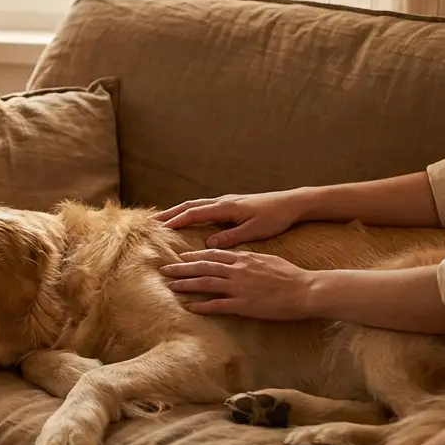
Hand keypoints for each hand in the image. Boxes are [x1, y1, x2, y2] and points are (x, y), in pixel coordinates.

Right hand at [152, 190, 309, 247]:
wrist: (292, 203)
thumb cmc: (275, 217)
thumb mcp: (254, 231)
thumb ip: (231, 237)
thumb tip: (208, 243)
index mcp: (226, 207)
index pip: (194, 214)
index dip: (175, 221)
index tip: (159, 228)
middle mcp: (223, 201)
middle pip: (190, 206)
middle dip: (170, 213)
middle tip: (151, 221)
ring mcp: (227, 201)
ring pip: (196, 204)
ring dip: (178, 211)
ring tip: (164, 219)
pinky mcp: (232, 204)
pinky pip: (205, 206)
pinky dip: (190, 211)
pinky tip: (188, 217)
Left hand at [160, 249, 315, 319]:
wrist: (306, 290)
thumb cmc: (291, 275)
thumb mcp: (268, 259)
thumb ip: (249, 258)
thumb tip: (237, 256)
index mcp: (244, 258)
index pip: (213, 254)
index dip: (194, 256)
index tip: (181, 257)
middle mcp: (238, 271)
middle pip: (203, 267)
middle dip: (181, 268)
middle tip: (164, 269)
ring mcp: (239, 287)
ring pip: (205, 284)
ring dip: (186, 284)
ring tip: (170, 286)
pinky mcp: (243, 305)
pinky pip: (217, 305)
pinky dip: (201, 306)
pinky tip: (189, 308)